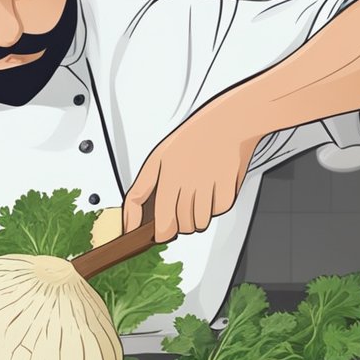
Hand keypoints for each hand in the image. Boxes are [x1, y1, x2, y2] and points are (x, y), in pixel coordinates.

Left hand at [123, 108, 257, 242]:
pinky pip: (218, 213)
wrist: (229, 124)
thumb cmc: (192, 140)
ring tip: (198, 192)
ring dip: (197, 216)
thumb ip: (140, 192)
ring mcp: (210, 188)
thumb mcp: (157, 159)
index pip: (161, 224)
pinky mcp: (229, 192)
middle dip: (178, 223)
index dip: (160, 234)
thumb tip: (130, 224)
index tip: (158, 235)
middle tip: (181, 203)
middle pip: (180, 228)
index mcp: (169, 175)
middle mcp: (190, 182)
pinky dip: (215, 206)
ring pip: (199, 225)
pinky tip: (214, 187)